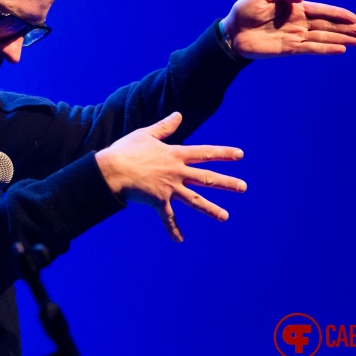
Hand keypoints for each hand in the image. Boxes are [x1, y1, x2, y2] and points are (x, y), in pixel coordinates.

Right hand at [95, 112, 245, 241]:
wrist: (112, 170)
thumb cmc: (126, 150)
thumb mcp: (146, 134)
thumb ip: (165, 127)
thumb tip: (178, 115)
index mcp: (175, 155)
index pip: (205, 153)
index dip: (223, 153)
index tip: (240, 155)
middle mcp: (177, 172)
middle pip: (206, 178)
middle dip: (226, 182)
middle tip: (243, 187)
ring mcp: (169, 188)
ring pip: (195, 200)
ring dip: (211, 208)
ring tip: (225, 217)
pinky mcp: (159, 202)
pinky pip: (168, 218)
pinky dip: (174, 229)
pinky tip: (180, 240)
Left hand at [221, 0, 355, 58]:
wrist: (231, 31)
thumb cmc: (245, 10)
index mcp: (294, 8)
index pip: (321, 11)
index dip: (338, 14)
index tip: (354, 18)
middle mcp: (298, 23)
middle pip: (326, 26)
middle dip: (345, 28)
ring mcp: (294, 36)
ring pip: (322, 38)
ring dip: (340, 39)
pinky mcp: (288, 48)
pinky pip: (310, 49)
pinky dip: (325, 49)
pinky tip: (340, 49)